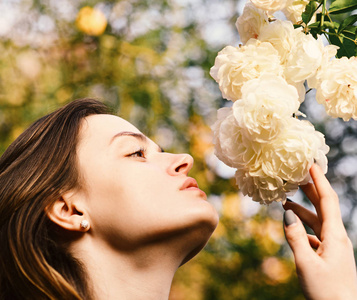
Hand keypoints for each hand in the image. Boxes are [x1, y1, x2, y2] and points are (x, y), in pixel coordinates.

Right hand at [283, 164, 356, 299]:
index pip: (328, 200)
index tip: (311, 165)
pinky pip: (316, 234)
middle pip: (324, 207)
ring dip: (303, 210)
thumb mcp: (306, 264)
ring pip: (318, 221)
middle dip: (311, 190)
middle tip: (296, 176)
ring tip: (287, 200)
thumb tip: (287, 215)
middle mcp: (337, 237)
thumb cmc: (326, 291)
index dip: (320, 181)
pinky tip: (293, 227)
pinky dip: (304, 226)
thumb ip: (296, 238)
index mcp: (335, 236)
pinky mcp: (329, 255)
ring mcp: (334, 246)